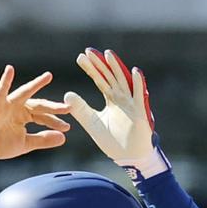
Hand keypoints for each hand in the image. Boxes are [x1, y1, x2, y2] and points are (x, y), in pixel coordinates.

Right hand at [0, 66, 69, 160]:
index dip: (55, 121)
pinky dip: (4, 80)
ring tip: (48, 76)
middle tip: (68, 108)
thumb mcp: (25, 143)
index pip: (43, 116)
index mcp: (24, 116)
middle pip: (39, 106)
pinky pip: (0, 91)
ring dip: (36, 85)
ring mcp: (7, 104)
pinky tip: (10, 70)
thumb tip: (63, 138)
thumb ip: (43, 140)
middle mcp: (18, 107)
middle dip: (53, 108)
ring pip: (25, 94)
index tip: (67, 128)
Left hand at [62, 48, 155, 164]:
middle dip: (100, 64)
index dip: (91, 69)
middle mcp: (121, 98)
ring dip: (116, 68)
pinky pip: (139, 96)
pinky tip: (134, 71)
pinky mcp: (140, 111)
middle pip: (109, 77)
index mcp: (111, 100)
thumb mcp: (93, 124)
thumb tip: (66, 95)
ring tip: (108, 55)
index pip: (100, 80)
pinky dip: (137, 84)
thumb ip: (81, 110)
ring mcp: (131, 103)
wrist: (129, 156)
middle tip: (89, 51)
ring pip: (123, 82)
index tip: (81, 57)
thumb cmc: (113, 141)